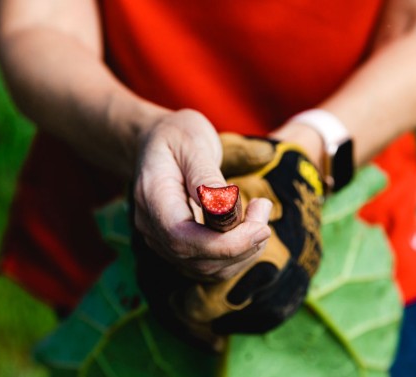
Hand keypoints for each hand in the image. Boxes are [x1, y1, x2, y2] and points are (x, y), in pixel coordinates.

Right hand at [131, 109, 271, 281]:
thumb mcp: (193, 142)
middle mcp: (152, 227)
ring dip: (244, 251)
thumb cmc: (176, 136)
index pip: (183, 238)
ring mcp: (162, 241)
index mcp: (152, 197)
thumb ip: (206, 175)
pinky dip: (237, 254)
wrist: (156, 142)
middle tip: (263, 208)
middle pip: (198, 260)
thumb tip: (224, 205)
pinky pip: (210, 266)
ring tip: (259, 212)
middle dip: (242, 245)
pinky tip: (249, 227)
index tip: (261, 227)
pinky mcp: (178, 248)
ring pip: (208, 270)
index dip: (225, 244)